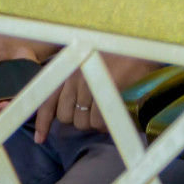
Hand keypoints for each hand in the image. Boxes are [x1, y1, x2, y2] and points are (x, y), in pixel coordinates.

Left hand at [34, 52, 159, 141]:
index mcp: (68, 68)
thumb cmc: (119, 55)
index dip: (43, 122)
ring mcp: (88, 81)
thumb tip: (70, 112)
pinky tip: (113, 119)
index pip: (47, 99)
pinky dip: (105, 125)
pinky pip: (98, 120)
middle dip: (78, 120)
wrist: (142, 45)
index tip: (40, 139)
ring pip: (81, 121)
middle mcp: (73, 74)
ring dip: (93, 123)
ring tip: (107, 114)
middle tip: (95, 115)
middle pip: (65, 115)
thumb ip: (77, 84)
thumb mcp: (91, 64)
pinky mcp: (104, 88)